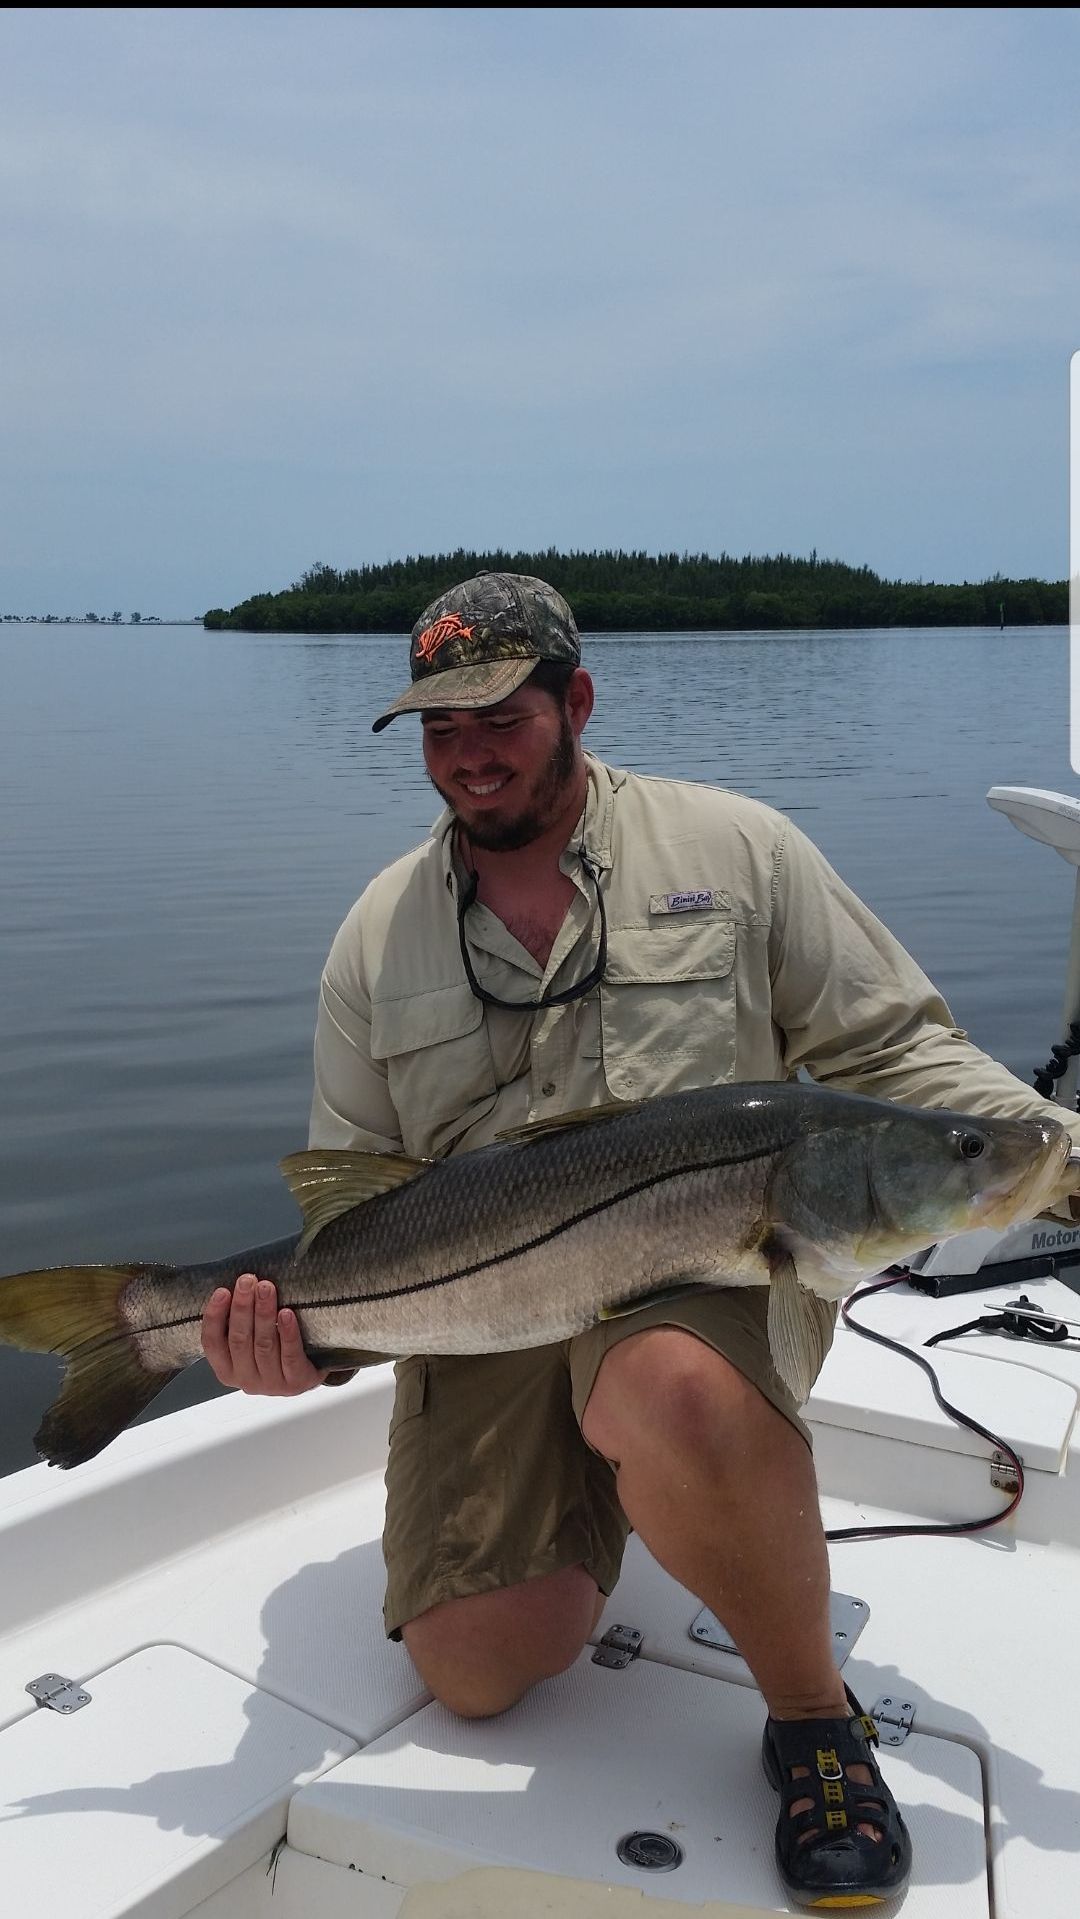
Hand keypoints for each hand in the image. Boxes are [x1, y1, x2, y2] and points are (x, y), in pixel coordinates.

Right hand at [201, 1273, 329, 1394]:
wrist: (309, 1373)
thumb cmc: (275, 1351)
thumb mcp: (250, 1341)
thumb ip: (238, 1323)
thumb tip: (235, 1287)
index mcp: (227, 1369)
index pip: (212, 1343)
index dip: (214, 1317)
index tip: (222, 1291)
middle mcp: (246, 1380)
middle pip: (239, 1340)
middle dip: (242, 1307)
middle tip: (247, 1281)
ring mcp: (271, 1383)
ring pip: (264, 1345)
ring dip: (264, 1313)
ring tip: (266, 1289)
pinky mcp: (296, 1382)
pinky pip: (290, 1356)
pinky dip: (287, 1333)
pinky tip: (287, 1313)